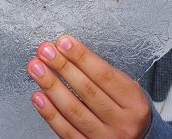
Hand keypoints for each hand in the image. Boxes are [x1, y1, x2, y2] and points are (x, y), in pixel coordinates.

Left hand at [28, 35, 151, 137]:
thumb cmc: (126, 110)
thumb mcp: (127, 90)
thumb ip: (104, 75)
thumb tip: (69, 52)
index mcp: (134, 102)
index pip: (104, 75)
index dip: (82, 57)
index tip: (64, 42)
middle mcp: (123, 123)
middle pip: (87, 90)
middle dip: (62, 67)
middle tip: (45, 51)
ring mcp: (106, 138)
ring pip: (74, 110)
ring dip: (51, 86)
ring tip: (37, 68)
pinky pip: (65, 131)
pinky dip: (50, 113)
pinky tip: (39, 97)